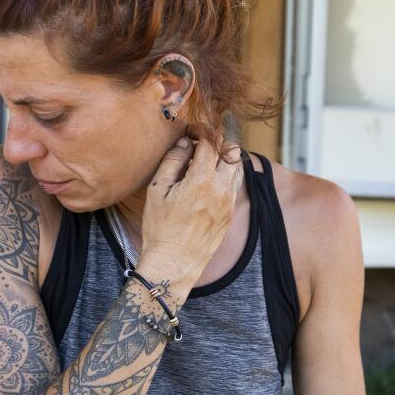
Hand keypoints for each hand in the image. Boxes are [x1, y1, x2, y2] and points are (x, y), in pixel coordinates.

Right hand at [136, 138, 243, 305]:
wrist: (173, 264)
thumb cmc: (160, 228)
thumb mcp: (157, 191)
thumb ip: (173, 161)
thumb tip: (185, 143)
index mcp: (201, 181)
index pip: (210, 143)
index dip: (202, 131)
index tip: (192, 130)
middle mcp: (221, 190)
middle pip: (231, 151)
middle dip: (218, 141)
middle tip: (202, 142)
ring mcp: (229, 203)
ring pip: (237, 167)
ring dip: (225, 157)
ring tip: (207, 159)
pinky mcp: (230, 214)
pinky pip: (235, 184)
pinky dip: (227, 173)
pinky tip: (211, 177)